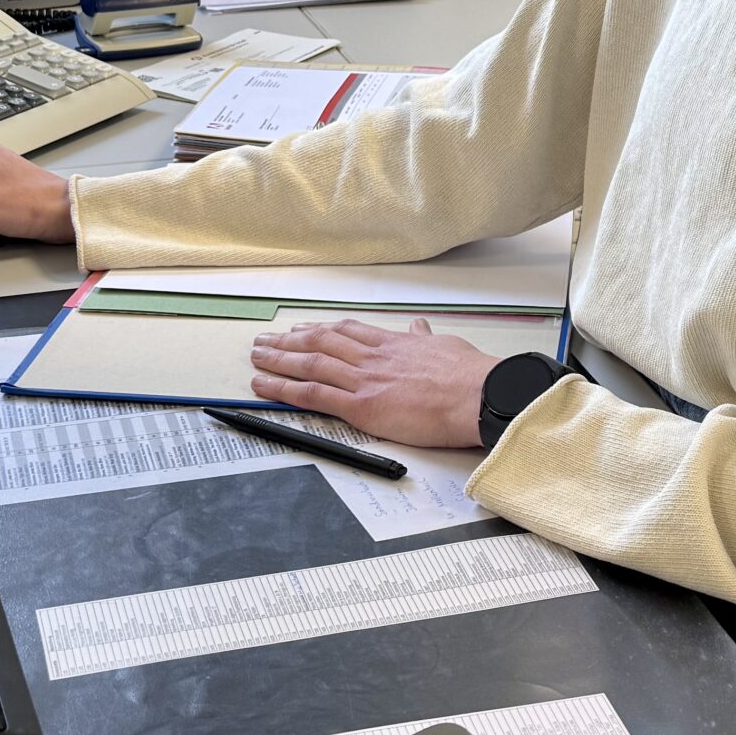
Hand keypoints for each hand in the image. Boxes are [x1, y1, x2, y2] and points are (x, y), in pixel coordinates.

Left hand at [249, 318, 491, 448]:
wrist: (478, 394)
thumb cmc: (470, 375)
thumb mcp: (447, 346)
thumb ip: (427, 340)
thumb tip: (420, 329)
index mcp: (394, 343)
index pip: (348, 332)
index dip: (322, 329)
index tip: (304, 329)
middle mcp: (372, 357)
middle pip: (321, 342)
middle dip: (290, 341)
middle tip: (267, 340)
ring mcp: (364, 379)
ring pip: (310, 363)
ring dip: (279, 359)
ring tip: (257, 357)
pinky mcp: (361, 405)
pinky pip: (313, 394)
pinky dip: (285, 388)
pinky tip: (265, 385)